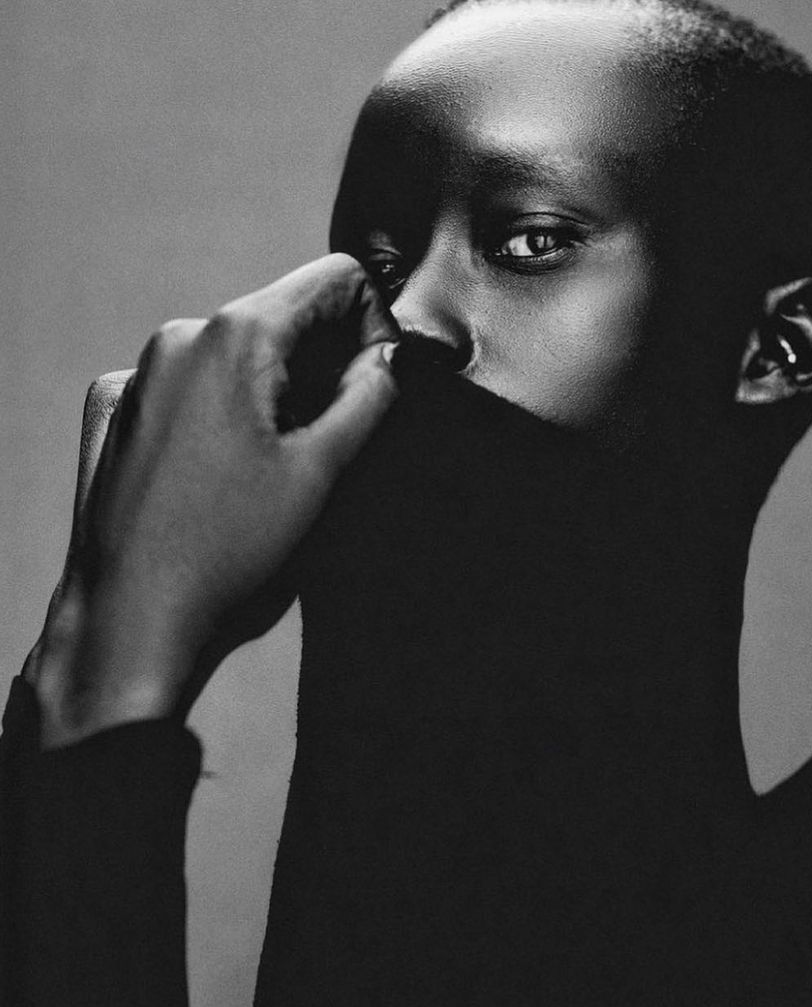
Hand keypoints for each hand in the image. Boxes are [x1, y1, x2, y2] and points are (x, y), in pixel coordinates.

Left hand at [29, 253, 398, 747]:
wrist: (131, 615)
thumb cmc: (224, 552)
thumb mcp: (320, 473)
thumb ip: (366, 399)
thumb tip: (386, 359)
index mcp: (236, 336)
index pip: (334, 280)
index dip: (372, 328)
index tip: (374, 390)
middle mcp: (180, 336)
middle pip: (283, 320)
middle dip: (321, 369)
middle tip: (330, 446)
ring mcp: (141, 371)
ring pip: (237, 356)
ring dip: (274, 397)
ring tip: (274, 475)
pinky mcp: (118, 409)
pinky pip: (192, 388)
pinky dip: (223, 416)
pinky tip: (224, 478)